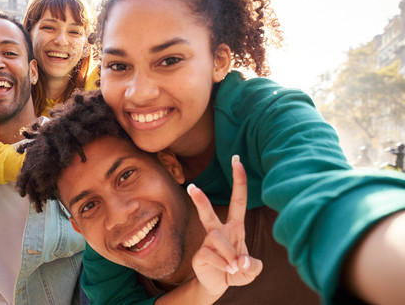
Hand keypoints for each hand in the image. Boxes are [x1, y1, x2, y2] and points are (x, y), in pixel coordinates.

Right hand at [187, 155, 262, 295]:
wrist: (219, 285)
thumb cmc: (237, 271)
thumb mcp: (251, 270)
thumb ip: (253, 266)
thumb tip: (240, 262)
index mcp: (235, 227)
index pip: (237, 200)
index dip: (239, 181)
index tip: (237, 160)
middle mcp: (220, 231)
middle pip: (209, 212)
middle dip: (200, 200)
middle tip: (192, 187)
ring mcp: (208, 242)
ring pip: (217, 238)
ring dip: (230, 255)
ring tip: (234, 267)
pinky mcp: (200, 255)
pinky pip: (212, 255)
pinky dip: (224, 266)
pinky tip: (226, 272)